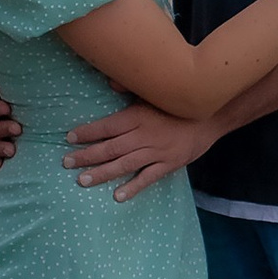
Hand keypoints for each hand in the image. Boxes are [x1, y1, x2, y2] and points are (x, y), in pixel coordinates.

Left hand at [66, 101, 221, 199]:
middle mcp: (144, 135)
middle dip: (86, 155)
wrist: (210, 117)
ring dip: (102, 173)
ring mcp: (157, 152)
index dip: (87, 132)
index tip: (70, 138)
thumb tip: (109, 82)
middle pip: (110, 147)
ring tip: (82, 180)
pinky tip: (117, 196)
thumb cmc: (178, 105)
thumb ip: (130, 88)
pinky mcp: (169, 164)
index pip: (107, 126)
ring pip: (124, 164)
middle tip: (67, 162)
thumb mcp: (154, 92)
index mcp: (138, 116)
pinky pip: (148, 178)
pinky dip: (133, 187)